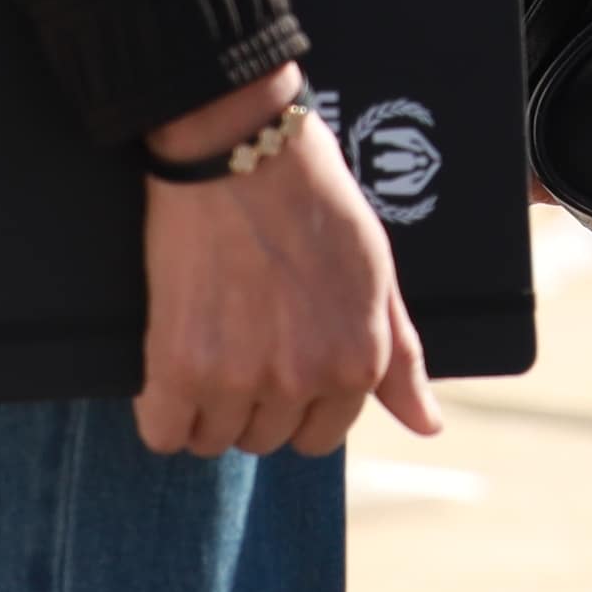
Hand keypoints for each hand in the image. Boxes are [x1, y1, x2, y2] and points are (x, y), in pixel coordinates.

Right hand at [134, 77, 437, 459]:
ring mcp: (242, 378)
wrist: (244, 151)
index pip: (318, 437)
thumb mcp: (378, 275)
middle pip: (264, 439)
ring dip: (206, 409)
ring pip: (214, 439)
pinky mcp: (180, 366)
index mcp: (358, 363)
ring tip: (205, 350)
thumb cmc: (316, 202)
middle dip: (251, 405)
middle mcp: (304, 381)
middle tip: (238, 346)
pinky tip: (169, 375)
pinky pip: (165, 432)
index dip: (294, 404)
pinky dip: (163, 414)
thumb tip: (428, 426)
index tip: (274, 364)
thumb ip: (402, 359)